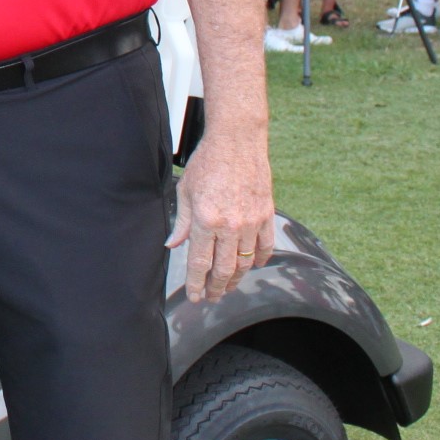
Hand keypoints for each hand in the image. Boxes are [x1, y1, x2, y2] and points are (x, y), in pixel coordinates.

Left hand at [167, 135, 276, 302]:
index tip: (195, 296)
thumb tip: (173, 245)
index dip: (196, 284)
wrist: (237, 141)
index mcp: (206, 220)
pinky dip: (259, 260)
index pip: (199, 263)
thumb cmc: (207, 162)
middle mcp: (230, 226)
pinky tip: (252, 266)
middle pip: (224, 270)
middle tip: (212, 298)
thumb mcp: (185, 191)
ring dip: (236, 279)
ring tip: (228, 287)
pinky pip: (265, 247)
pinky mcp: (267, 215)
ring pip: (245, 263)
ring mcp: (251, 222)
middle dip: (216, 289)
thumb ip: (181, 222)